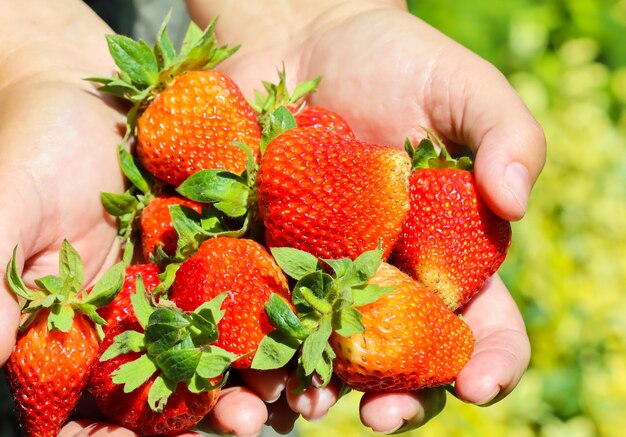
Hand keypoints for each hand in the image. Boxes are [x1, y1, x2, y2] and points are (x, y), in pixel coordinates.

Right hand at [0, 3, 301, 436]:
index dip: (114, 435)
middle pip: (180, 382)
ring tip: (299, 396)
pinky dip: (288, 311)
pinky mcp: (232, 246)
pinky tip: (317, 328)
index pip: (98, 402)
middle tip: (246, 421)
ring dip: (265, 373)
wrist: (89, 92)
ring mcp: (193, 283)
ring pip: (232, 344)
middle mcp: (144, 315)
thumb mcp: (6, 206)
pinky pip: (263, 286)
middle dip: (213, 410)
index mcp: (85, 326)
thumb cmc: (31, 144)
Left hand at [188, 0, 543, 432]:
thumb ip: (507, 136)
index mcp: (445, 257)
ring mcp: (315, 277)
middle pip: (398, 361)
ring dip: (308, 393)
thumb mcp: (463, 87)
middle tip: (379, 415)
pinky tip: (233, 370)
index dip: (490, 361)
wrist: (301, 39)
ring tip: (295, 406)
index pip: (482, 327)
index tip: (479, 384)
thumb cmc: (395, 59)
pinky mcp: (256, 258)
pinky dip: (242, 350)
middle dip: (395, 398)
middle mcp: (382, 282)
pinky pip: (251, 316)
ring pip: (319, 356)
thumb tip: (518, 202)